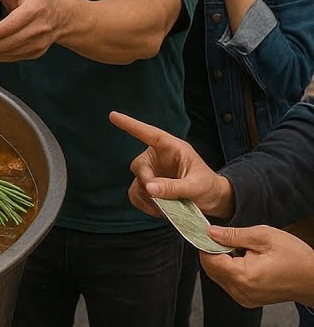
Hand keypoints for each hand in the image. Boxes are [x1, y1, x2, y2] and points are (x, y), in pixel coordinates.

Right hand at [109, 111, 234, 218]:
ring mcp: (153, 173)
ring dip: (146, 197)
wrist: (213, 201)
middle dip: (146, 181)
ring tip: (164, 208)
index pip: (148, 134)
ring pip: (136, 183)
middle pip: (139, 166)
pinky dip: (144, 204)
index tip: (113, 115)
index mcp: (171, 148)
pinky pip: (137, 195)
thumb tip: (149, 188)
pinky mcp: (150, 188)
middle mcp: (158, 158)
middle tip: (156, 195)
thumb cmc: (208, 186)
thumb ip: (173, 187)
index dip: (130, 124)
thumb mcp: (196, 186)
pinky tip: (159, 211)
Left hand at [199, 225, 313, 307]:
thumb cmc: (295, 257)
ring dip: (222, 261)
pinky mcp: (247, 300)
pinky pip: (228, 283)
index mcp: (243, 275)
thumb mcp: (265, 237)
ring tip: (242, 250)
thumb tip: (209, 232)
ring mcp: (243, 298)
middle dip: (213, 252)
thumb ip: (234, 235)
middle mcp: (240, 291)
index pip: (208, 259)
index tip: (210, 232)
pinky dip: (230, 270)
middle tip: (229, 239)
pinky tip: (245, 261)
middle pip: (210, 269)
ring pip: (217, 276)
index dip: (206, 243)